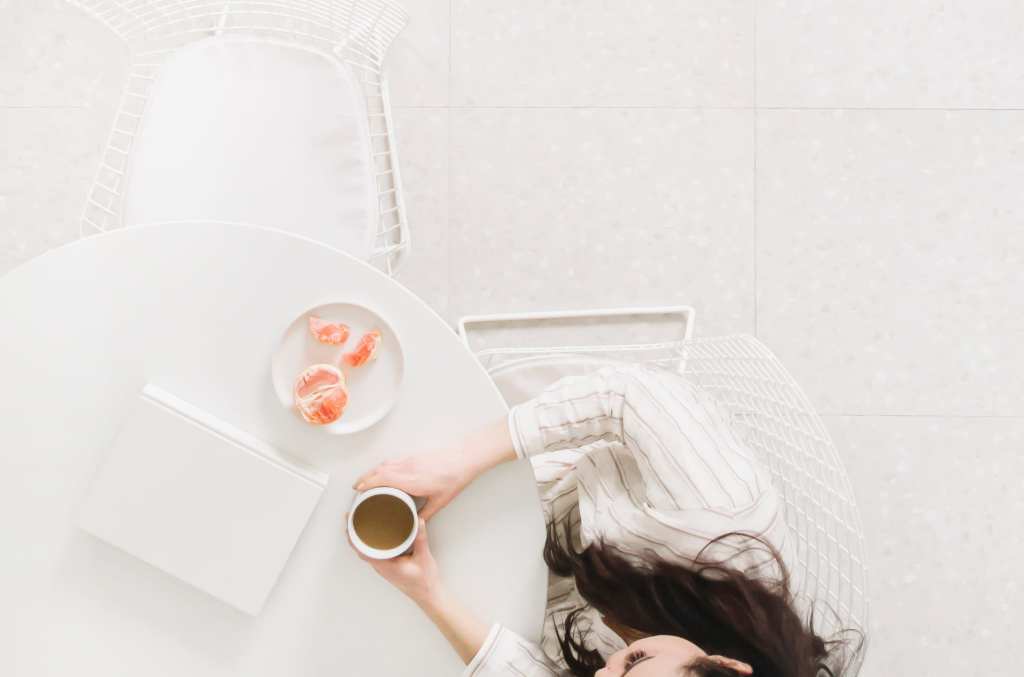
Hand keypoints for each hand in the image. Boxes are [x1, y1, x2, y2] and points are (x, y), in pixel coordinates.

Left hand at [349, 517, 440, 605]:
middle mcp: (381, 567)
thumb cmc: (424, 581)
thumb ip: (420, 538)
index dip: (352, 535)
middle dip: (354, 533)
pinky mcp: (388, 567)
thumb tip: (418, 520)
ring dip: (361, 538)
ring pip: (366, 552)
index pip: (361, 550)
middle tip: (352, 516)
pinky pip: (374, 554)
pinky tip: (374, 536)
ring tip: (359, 522)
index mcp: (385, 566)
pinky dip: (369, 543)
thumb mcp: (423, 557)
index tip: (349, 521)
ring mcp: (384, 568)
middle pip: (360, 549)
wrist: (428, 596)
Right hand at [352, 447, 476, 520]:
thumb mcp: (440, 502)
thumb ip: (426, 515)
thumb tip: (416, 524)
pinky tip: (382, 472)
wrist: (465, 458)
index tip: (358, 490)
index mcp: (413, 480)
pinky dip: (383, 467)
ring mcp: (411, 460)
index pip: (384, 479)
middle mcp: (408, 468)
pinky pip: (392, 461)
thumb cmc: (455, 478)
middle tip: (356, 488)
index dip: (368, 484)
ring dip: (372, 471)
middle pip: (380, 470)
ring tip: (365, 480)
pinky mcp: (414, 456)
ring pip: (385, 464)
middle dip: (365, 478)